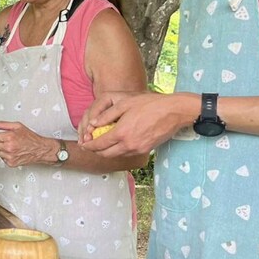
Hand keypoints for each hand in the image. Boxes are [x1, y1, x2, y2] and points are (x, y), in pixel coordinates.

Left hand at [0, 121, 54, 166]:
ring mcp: (9, 157)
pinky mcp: (11, 163)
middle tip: (4, 139)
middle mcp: (8, 148)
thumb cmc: (30, 138)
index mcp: (9, 137)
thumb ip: (2, 124)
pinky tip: (11, 151)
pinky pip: (1, 158)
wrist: (40, 149)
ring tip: (8, 145)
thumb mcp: (17, 126)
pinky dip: (4, 155)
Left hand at [78, 91, 198, 156]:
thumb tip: (93, 123)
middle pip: (106, 154)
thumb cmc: (150, 104)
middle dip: (95, 151)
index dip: (88, 145)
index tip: (83, 144)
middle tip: (89, 146)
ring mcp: (138, 149)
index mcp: (121, 133)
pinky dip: (118, 151)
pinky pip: (127, 153)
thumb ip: (106, 115)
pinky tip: (117, 142)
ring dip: (106, 152)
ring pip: (116, 155)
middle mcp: (129, 145)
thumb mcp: (125, 104)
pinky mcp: (146, 150)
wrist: (174, 111)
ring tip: (101, 144)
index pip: (99, 144)